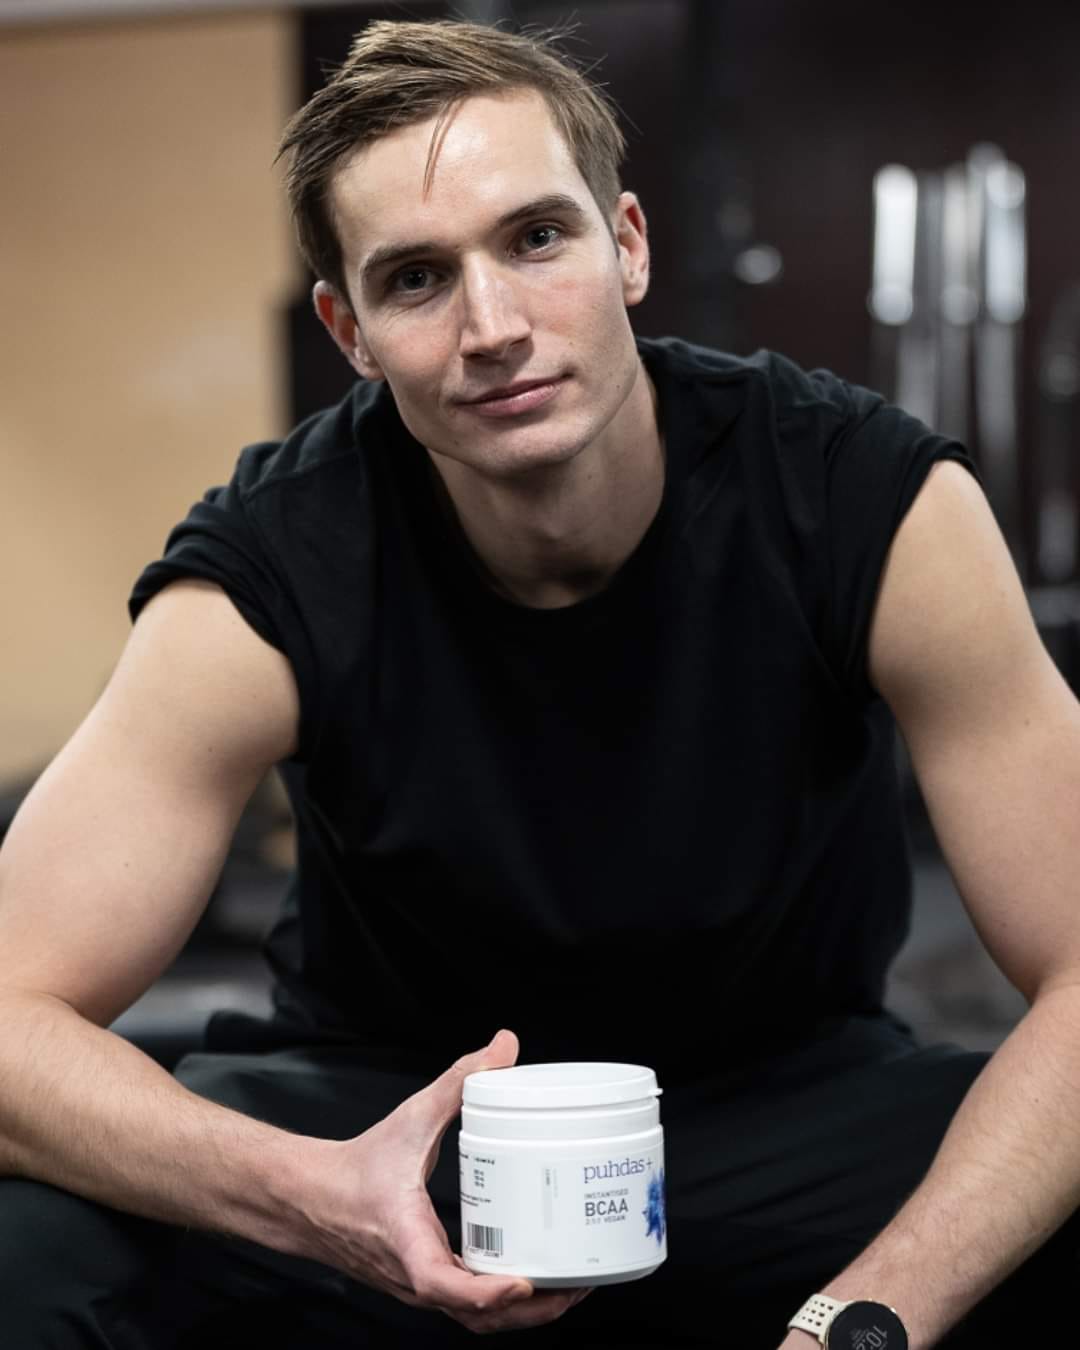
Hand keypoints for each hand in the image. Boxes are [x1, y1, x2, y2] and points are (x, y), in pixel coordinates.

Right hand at [306, 1029, 594, 1333]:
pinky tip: (537, 1281)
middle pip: (477, 1317)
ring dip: (525, 1315)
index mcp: (405, 1238)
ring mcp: (421, 1288)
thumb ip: (459, 1081)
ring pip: (477, 1321)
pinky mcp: (427, 1286)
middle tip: (579, 1285)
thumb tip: (504, 1046)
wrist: (311, 1199)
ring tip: (571, 1288)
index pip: (440, 1283)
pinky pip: (470, 1309)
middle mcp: (414, 1276)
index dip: (485, 1292)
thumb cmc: (358, 1166)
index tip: (523, 1283)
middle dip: (533, 1310)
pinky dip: (506, 1305)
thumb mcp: (411, 1118)